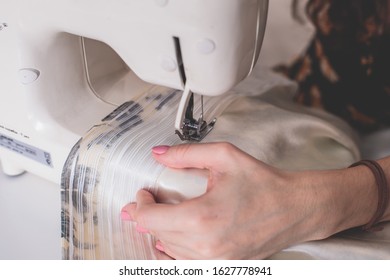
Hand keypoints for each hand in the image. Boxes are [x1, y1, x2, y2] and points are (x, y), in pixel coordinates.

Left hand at [121, 142, 342, 258]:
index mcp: (202, 217)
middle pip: (157, 233)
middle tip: (143, 202)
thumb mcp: (224, 157)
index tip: (143, 193)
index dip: (140, 203)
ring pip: (169, 250)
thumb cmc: (264, 184)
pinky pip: (187, 262)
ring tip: (154, 217)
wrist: (296, 208)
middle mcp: (206, 244)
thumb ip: (187, 154)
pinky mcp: (223, 265)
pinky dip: (173, 250)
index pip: (151, 218)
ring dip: (158, 232)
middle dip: (145, 215)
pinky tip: (169, 241)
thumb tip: (159, 154)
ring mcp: (215, 259)